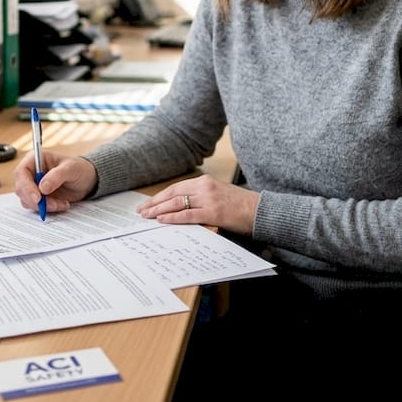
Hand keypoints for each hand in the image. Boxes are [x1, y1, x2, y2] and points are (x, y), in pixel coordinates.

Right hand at [13, 149, 97, 214]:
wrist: (86, 180)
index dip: (26, 186)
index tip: (38, 198)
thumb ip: (57, 176)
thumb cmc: (78, 169)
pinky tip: (61, 204)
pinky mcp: (37, 197)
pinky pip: (35, 207)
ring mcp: (32, 186)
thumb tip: (42, 187)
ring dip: (43, 206)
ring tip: (62, 203)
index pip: (21, 172)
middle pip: (21, 189)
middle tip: (53, 205)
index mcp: (35, 159)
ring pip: (27, 200)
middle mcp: (30, 172)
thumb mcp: (71, 168)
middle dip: (35, 200)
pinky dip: (47, 209)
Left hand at [136, 173, 259, 235]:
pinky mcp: (213, 212)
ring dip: (159, 210)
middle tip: (141, 211)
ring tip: (147, 216)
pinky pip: (187, 215)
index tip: (147, 204)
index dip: (159, 196)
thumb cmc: (239, 205)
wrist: (260, 210)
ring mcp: (208, 199)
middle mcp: (204, 186)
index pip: (175, 188)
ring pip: (176, 203)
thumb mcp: (217, 194)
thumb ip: (200, 197)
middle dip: (154, 203)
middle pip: (172, 194)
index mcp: (204, 181)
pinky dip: (173, 218)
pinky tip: (162, 220)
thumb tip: (178, 208)